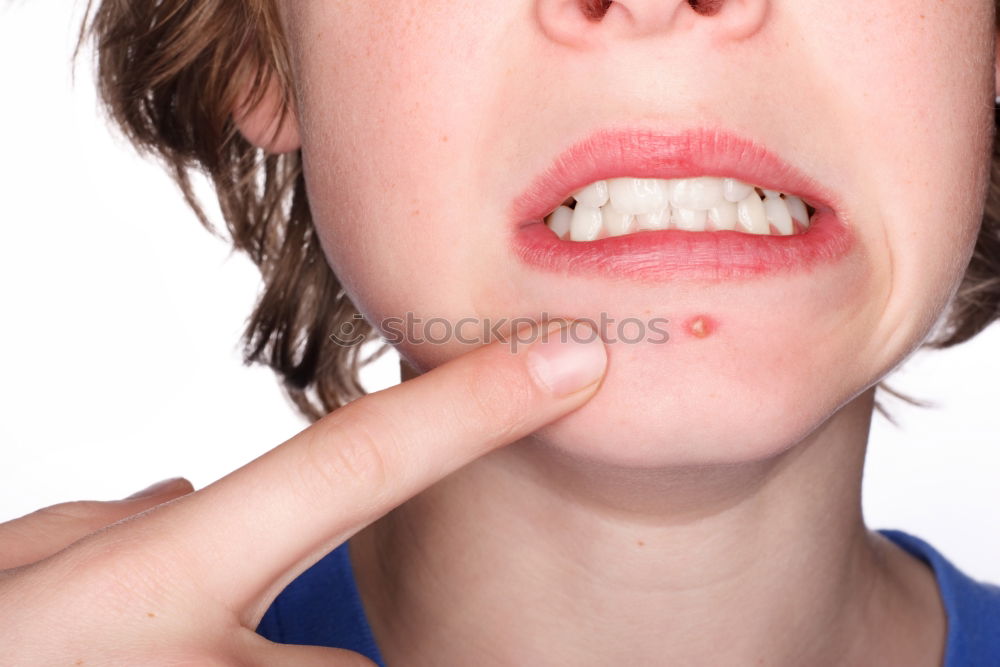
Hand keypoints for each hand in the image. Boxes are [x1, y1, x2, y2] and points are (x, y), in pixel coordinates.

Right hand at [0, 321, 606, 664]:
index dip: (474, 407)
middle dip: (321, 665)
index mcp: (139, 595)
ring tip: (158, 648)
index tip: (580, 362)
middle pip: (357, 660)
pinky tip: (166, 652)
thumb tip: (190, 501)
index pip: (351, 465)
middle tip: (207, 652)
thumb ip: (92, 534)